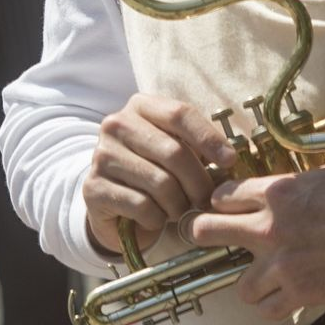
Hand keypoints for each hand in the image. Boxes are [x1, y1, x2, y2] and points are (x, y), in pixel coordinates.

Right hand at [80, 93, 235, 261]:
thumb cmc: (153, 171)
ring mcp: (102, 155)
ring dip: (179, 204)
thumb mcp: (173, 149)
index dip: (209, 138)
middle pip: (174, 152)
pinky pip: (143, 206)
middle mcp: (116, 125)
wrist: (111, 202)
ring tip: (180, 209)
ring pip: (161, 183)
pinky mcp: (94, 188)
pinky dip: (158, 218)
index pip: (180, 114)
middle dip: (199, 182)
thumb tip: (230, 159)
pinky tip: (156, 217)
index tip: (229, 161)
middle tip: (207, 199)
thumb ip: (197, 146)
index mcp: (140, 106)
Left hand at [184, 153, 324, 319]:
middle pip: (206, 232)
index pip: (221, 197)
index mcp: (276, 192)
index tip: (225, 208)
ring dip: (250, 282)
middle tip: (208, 240)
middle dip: (203, 235)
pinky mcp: (300, 292)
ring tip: (262, 280)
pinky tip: (283, 299)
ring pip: (238, 284)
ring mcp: (282, 264)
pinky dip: (274, 307)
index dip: (220, 203)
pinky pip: (268, 309)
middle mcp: (269, 227)